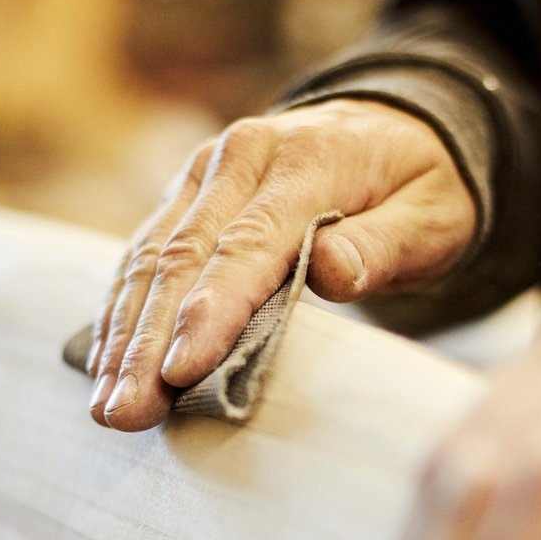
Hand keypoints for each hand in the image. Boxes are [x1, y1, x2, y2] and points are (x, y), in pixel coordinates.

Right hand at [87, 99, 476, 430]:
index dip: (211, 311)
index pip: (247, 244)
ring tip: (106, 406)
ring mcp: (205, 173)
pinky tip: (105, 364)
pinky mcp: (186, 194)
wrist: (396, 126)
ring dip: (124, 336)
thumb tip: (334, 272)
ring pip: (150, 258)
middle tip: (125, 412)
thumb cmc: (421, 186)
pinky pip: (143, 254)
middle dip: (148, 342)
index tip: (181, 372)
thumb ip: (387, 242)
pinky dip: (122, 311)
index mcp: (305, 158)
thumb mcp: (435, 213)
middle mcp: (240, 157)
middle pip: (183, 256)